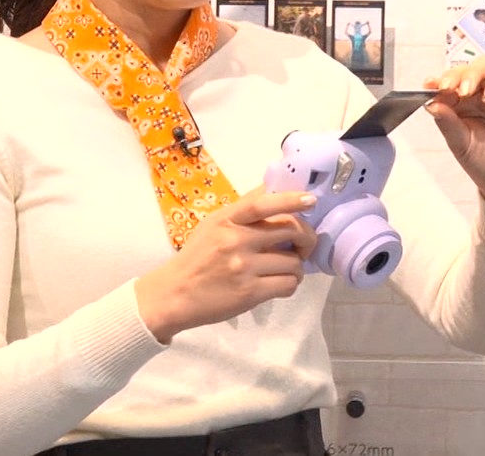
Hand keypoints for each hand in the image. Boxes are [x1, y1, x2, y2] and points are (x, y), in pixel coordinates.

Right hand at [135, 189, 317, 343]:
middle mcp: (236, 240)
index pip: (262, 203)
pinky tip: (281, 283)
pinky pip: (287, 284)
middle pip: (290, 229)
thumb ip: (242, 210)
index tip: (310, 200)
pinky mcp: (250, 292)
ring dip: (297, 266)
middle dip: (306, 237)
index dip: (290, 199)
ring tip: (286, 269)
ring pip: (293, 262)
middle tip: (304, 245)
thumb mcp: (212, 225)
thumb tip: (274, 190)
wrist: (174, 294)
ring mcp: (244, 267)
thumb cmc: (197, 257)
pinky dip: (291, 284)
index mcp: (226, 219)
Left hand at [423, 55, 484, 212]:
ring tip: (468, 91)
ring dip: (474, 73)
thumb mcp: (461, 145)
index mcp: (458, 107)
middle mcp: (477, 96)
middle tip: (449, 88)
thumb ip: (447, 123)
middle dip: (455, 75)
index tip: (429, 84)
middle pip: (464, 70)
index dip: (437, 80)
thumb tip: (430, 103)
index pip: (446, 84)